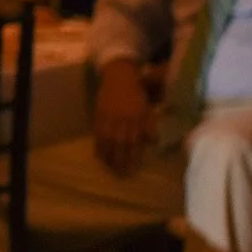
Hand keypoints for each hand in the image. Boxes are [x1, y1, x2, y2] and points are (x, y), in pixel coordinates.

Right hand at [93, 58, 154, 177]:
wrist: (120, 77)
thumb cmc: (136, 94)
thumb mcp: (147, 109)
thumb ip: (149, 126)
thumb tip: (153, 142)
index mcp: (137, 118)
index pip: (135, 142)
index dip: (133, 157)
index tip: (132, 170)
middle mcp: (124, 119)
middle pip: (121, 144)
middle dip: (120, 160)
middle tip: (119, 174)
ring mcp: (110, 117)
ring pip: (108, 140)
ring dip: (108, 156)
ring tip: (108, 168)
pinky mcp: (99, 114)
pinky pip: (98, 133)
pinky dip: (98, 145)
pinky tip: (98, 155)